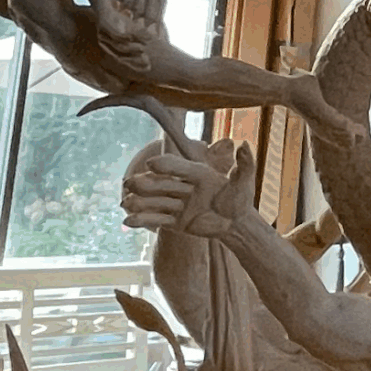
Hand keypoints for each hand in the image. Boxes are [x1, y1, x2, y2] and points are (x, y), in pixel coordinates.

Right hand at [122, 137, 259, 242]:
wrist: (237, 225)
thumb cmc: (240, 201)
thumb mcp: (244, 184)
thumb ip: (245, 165)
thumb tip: (246, 144)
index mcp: (197, 173)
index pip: (178, 167)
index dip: (166, 165)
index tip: (151, 164)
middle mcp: (184, 186)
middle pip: (162, 184)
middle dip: (146, 184)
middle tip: (129, 183)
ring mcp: (177, 204)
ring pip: (156, 202)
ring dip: (140, 202)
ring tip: (125, 203)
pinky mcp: (175, 221)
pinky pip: (157, 220)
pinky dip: (143, 220)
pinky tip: (127, 221)